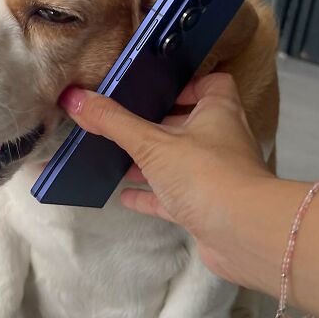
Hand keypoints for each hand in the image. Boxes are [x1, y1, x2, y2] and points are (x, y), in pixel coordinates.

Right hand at [59, 73, 272, 280]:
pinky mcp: (207, 208)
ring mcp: (216, 176)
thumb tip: (75, 98)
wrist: (243, 234)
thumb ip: (113, 121)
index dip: (186, 83)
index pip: (210, 84)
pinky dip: (151, 195)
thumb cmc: (206, 174)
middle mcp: (222, 141)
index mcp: (219, 112)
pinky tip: (125, 195)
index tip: (154, 88)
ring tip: (117, 158)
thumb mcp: (152, 142)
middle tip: (124, 122)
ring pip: (180, 162)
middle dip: (158, 124)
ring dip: (152, 162)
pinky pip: (174, 197)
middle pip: (190, 124)